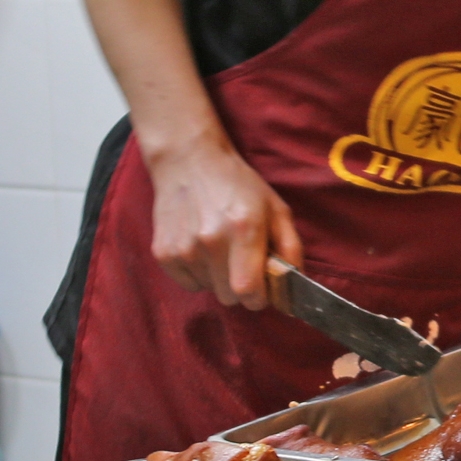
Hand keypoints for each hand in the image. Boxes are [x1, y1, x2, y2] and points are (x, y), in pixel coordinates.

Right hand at [146, 137, 303, 308]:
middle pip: (229, 297)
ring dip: (219, 278)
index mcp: (244, 229)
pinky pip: (189, 284)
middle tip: (244, 263)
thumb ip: (291, 249)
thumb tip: (298, 287)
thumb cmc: (240, 186)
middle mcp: (210, 241)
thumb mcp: (277, 209)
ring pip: (209, 290)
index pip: (248, 290)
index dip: (261, 297)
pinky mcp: (162, 253)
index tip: (265, 289)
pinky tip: (201, 247)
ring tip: (220, 247)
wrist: (189, 163)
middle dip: (242, 288)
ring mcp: (182, 248)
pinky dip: (199, 274)